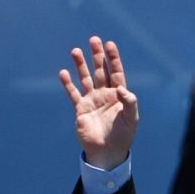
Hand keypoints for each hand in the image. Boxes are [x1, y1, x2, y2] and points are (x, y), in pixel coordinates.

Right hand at [59, 36, 138, 168]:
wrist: (107, 153)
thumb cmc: (122, 137)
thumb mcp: (131, 119)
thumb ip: (129, 102)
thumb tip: (122, 89)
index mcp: (119, 96)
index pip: (116, 73)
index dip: (113, 59)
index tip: (110, 45)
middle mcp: (105, 95)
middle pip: (100, 71)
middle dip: (97, 56)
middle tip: (94, 39)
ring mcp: (92, 101)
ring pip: (85, 78)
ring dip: (81, 65)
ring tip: (76, 50)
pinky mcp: (81, 109)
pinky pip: (73, 94)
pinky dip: (68, 84)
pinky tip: (63, 73)